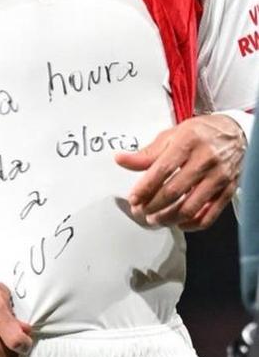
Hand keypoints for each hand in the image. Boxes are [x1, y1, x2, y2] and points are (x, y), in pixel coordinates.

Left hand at [115, 114, 245, 230]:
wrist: (235, 132)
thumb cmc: (200, 132)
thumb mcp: (172, 135)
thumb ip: (147, 152)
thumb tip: (121, 160)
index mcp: (187, 142)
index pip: (162, 170)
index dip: (145, 187)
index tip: (133, 198)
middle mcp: (205, 160)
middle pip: (174, 190)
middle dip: (153, 205)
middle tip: (140, 211)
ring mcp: (218, 177)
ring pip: (191, 206)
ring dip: (169, 217)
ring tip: (155, 219)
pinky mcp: (228, 190)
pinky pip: (210, 214)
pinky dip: (193, 224)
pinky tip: (179, 223)